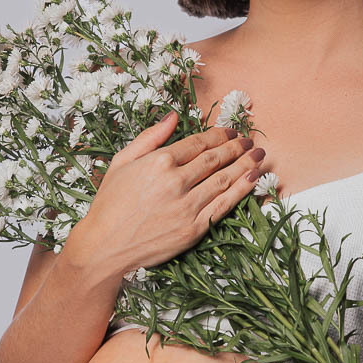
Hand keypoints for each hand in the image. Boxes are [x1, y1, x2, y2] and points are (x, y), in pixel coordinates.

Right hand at [75, 110, 267, 274]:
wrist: (104, 246)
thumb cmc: (109, 203)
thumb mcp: (122, 161)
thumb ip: (150, 137)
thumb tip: (174, 115)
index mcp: (159, 161)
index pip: (198, 143)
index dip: (219, 135)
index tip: (230, 132)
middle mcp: (176, 182)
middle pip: (215, 159)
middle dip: (236, 147)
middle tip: (248, 141)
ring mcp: (187, 206)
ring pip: (224, 179)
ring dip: (245, 165)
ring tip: (258, 155)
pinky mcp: (194, 229)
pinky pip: (224, 205)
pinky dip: (242, 190)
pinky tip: (253, 178)